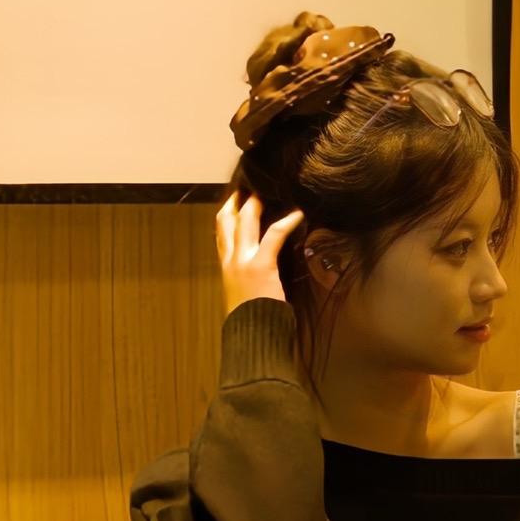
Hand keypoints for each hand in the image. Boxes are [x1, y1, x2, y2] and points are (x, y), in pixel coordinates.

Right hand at [217, 189, 302, 314]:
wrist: (250, 336)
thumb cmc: (251, 321)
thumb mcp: (243, 294)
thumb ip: (246, 278)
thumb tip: (260, 269)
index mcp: (225, 268)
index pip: (221, 234)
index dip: (227, 215)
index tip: (235, 201)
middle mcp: (230, 261)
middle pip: (227, 221)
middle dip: (237, 200)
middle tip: (248, 185)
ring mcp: (243, 261)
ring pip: (245, 221)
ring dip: (256, 203)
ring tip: (269, 191)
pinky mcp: (260, 265)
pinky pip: (274, 235)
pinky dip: (287, 221)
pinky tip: (298, 213)